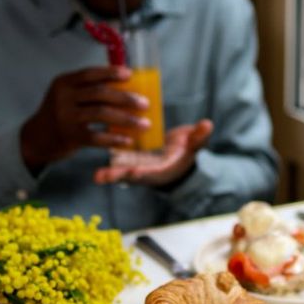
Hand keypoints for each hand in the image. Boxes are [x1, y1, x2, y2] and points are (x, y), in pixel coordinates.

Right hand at [20, 66, 148, 172]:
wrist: (37, 139)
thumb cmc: (62, 114)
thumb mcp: (67, 96)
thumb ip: (88, 89)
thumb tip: (127, 86)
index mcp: (64, 82)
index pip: (90, 73)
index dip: (111, 73)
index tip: (130, 75)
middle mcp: (63, 97)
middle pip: (100, 93)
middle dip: (126, 98)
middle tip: (145, 104)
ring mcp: (65, 117)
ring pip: (102, 113)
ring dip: (127, 119)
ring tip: (144, 124)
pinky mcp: (69, 136)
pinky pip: (97, 137)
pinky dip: (115, 138)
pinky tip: (128, 140)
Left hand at [93, 120, 213, 186]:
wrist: (173, 155)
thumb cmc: (184, 152)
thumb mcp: (193, 145)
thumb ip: (198, 136)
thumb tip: (207, 124)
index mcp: (162, 170)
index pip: (153, 173)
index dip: (145, 173)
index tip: (136, 172)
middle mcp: (147, 171)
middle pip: (132, 177)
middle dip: (120, 178)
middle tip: (105, 179)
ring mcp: (135, 165)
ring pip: (121, 170)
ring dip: (109, 174)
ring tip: (98, 176)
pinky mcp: (127, 157)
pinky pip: (116, 156)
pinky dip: (108, 157)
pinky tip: (96, 148)